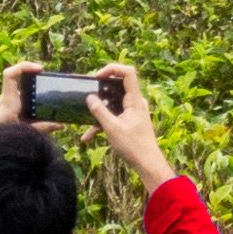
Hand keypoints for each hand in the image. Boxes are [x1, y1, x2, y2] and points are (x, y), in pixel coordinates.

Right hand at [82, 63, 178, 204]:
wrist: (147, 164)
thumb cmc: (134, 146)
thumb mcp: (112, 128)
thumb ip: (99, 111)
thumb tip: (89, 97)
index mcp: (134, 100)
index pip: (128, 72)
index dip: (112, 69)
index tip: (97, 77)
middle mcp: (135, 102)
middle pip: (117, 86)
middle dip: (100, 91)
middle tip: (87, 95)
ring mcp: (133, 112)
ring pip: (113, 104)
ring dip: (99, 112)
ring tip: (84, 121)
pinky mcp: (130, 121)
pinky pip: (115, 116)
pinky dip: (103, 123)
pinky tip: (89, 136)